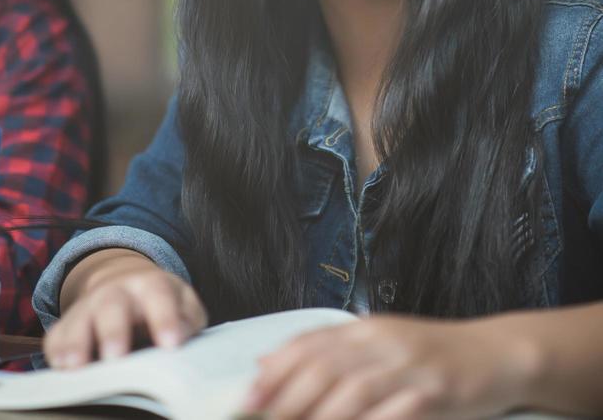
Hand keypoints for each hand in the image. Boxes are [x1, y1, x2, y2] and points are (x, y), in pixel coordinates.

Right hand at [44, 250, 206, 367]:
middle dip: (113, 330)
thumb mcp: (183, 304)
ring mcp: (89, 306)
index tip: (171, 344)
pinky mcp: (68, 324)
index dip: (164, 318)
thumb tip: (181, 334)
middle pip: (112, 304)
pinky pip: (56, 335)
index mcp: (150, 284)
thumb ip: (188, 317)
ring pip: (79, 318)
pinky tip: (60, 366)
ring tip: (76, 366)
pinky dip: (57, 350)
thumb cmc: (162, 304)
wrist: (128, 284)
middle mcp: (116, 291)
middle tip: (116, 356)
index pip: (158, 295)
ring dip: (77, 341)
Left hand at [244, 313, 539, 419]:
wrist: (496, 355)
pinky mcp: (435, 391)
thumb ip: (333, 354)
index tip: (246, 396)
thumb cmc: (433, 356)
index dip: (275, 370)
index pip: (310, 344)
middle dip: (285, 398)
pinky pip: (395, 412)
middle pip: (324, 368)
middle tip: (257, 418)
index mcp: (366, 330)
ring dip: (319, 416)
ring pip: (353, 391)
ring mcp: (409, 366)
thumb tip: (271, 365)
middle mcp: (383, 342)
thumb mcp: (381, 345)